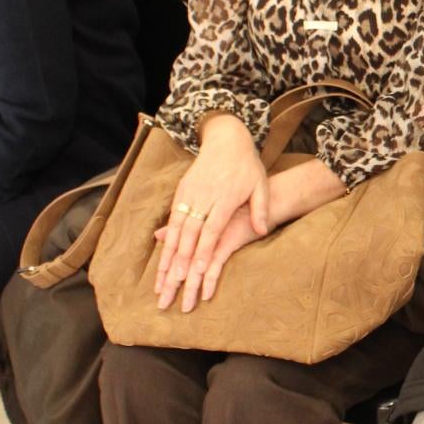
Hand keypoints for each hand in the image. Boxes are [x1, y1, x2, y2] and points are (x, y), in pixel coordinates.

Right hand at [154, 116, 271, 311]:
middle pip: (189, 234)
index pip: (211, 230)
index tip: (198, 272)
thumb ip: (261, 208)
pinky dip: (166, 241)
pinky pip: (172, 220)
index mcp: (224, 198)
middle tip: (172, 285)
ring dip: (168, 256)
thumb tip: (262, 231)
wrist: (226, 138)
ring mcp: (189, 195)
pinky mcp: (181, 192)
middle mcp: (203, 198)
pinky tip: (162, 257)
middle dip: (180, 261)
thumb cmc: (247, 165)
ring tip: (161, 280)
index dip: (203, 252)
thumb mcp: (260, 184)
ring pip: (176, 230)